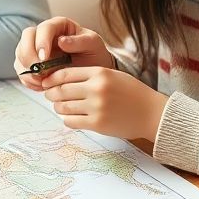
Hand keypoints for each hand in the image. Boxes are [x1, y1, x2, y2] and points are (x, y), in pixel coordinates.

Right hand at [14, 17, 113, 90]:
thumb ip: (80, 42)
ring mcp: (35, 48)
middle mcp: (44, 34)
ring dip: (28, 69)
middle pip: (26, 38)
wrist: (91, 71)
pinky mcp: (31, 63)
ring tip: (43, 82)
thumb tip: (61, 41)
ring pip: (21, 54)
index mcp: (59, 25)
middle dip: (29, 55)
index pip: (44, 28)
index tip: (44, 58)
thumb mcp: (93, 45)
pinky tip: (41, 86)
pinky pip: (22, 69)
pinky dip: (28, 79)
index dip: (41, 42)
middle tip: (39, 72)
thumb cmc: (94, 54)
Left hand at [40, 66, 167, 140]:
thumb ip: (89, 75)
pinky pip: (71, 121)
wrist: (152, 113)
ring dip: (58, 107)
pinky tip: (72, 117)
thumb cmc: (132, 93)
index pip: (65, 73)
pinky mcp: (97, 124)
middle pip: (61, 90)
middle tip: (49, 95)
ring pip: (63, 107)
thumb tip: (61, 79)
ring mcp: (96, 107)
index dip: (51, 79)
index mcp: (99, 73)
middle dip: (51, 93)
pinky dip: (67, 120)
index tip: (46, 82)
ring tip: (60, 107)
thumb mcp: (112, 75)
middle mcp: (96, 89)